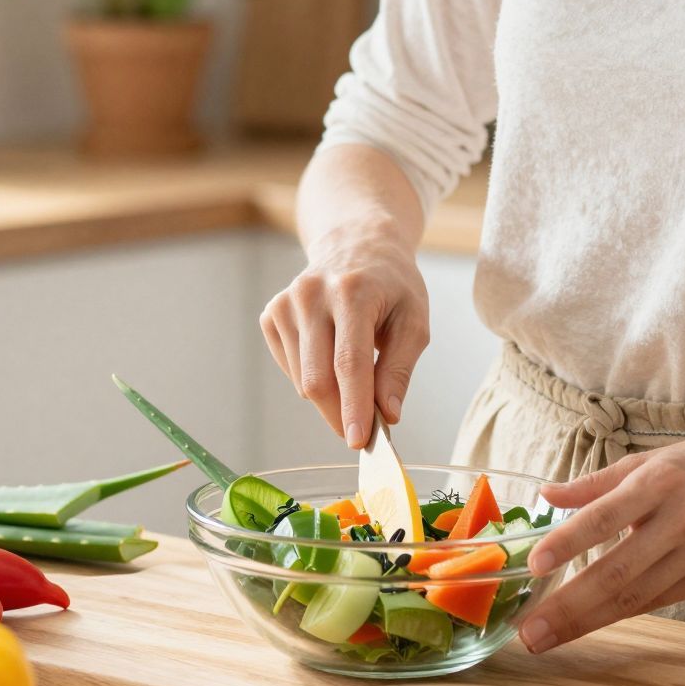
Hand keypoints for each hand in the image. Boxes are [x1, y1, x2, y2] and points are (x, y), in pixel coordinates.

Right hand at [260, 227, 429, 450]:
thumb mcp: (413, 320)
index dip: (353, 406)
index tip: (358, 441)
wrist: (355, 245)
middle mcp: (311, 294)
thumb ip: (400, 369)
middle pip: (317, 378)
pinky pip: (291, 369)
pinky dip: (313, 379)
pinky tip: (330, 356)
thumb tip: (387, 415)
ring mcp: (285, 304)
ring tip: (355, 378)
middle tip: (363, 430)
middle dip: (340, 414)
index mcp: (353, 292)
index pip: (349, 362)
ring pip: (302, 380)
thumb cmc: (391, 286)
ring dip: (330, 397)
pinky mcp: (271, 315)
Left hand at [518, 425, 684, 652]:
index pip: (607, 515)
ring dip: (586, 621)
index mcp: (661, 481)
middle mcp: (684, 520)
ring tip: (546, 638)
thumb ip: (596, 483)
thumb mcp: (649, 460)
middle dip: (568, 607)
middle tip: (528, 633)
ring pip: (636, 597)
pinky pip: (658, 600)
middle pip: (618, 571)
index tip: (534, 565)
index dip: (570, 541)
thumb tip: (546, 495)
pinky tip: (588, 623)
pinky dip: (620, 613)